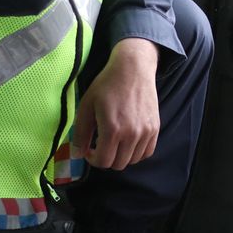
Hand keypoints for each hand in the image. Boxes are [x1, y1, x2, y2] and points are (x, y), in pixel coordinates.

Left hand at [72, 38, 160, 170]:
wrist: (133, 68)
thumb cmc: (107, 84)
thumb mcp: (87, 105)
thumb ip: (80, 133)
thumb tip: (77, 154)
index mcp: (112, 129)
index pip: (103, 161)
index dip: (93, 159)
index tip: (90, 149)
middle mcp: (131, 134)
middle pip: (118, 164)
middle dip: (106, 158)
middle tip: (101, 145)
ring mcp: (145, 131)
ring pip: (133, 160)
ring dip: (121, 156)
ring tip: (114, 141)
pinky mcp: (154, 127)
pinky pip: (147, 152)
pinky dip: (136, 152)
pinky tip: (128, 141)